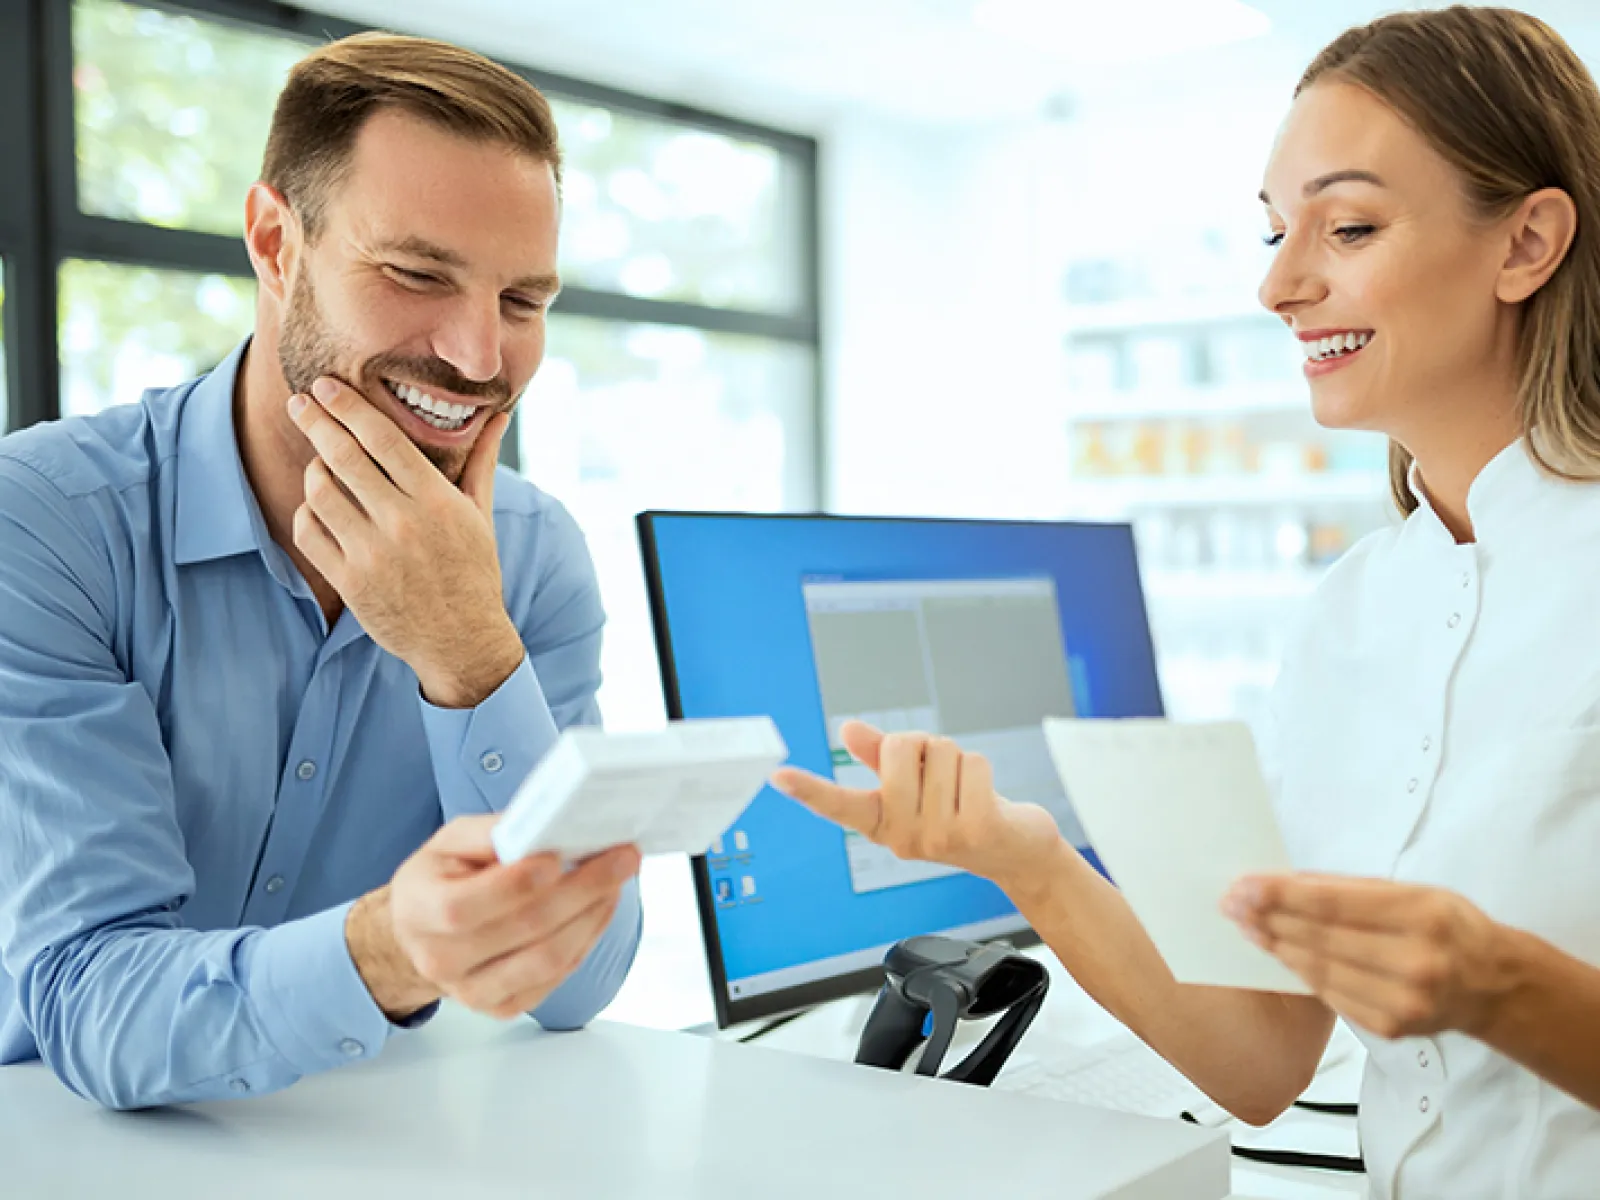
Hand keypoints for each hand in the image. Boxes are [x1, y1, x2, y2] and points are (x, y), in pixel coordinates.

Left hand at [288, 376, 524, 707]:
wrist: (462, 641)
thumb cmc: (473, 572)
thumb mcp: (481, 516)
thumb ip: (480, 461)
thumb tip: (500, 415)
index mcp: (437, 502)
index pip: (384, 440)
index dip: (350, 407)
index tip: (327, 386)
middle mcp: (403, 524)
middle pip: (344, 456)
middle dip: (316, 421)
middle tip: (301, 402)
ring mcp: (372, 555)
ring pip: (320, 491)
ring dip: (314, 469)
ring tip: (320, 462)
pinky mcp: (349, 582)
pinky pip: (308, 532)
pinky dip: (306, 512)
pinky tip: (318, 507)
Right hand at [347, 815, 640, 1020]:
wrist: (421, 936)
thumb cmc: (439, 878)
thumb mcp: (448, 842)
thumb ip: (490, 833)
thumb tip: (543, 825)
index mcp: (420, 912)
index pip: (467, 906)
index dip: (518, 882)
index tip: (561, 855)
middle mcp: (443, 960)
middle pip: (524, 929)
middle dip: (582, 889)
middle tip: (621, 858)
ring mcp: (473, 991)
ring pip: (549, 959)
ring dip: (594, 915)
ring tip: (618, 879)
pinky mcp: (505, 1006)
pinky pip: (558, 976)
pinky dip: (588, 938)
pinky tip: (600, 907)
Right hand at [770, 720, 1063, 894]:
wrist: (1015, 851)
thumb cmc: (962, 811)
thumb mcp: (917, 786)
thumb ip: (880, 757)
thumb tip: (847, 731)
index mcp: (883, 823)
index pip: (838, 804)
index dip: (809, 789)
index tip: (779, 776)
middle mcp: (904, 836)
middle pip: (901, 746)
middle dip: (926, 746)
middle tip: (942, 776)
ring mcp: (938, 837)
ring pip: (941, 749)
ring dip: (958, 758)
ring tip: (965, 790)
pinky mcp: (974, 830)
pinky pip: (971, 763)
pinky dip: (981, 768)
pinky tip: (986, 798)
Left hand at [1223, 874, 1518, 1039]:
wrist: (1491, 985)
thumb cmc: (1448, 926)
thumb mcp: (1412, 890)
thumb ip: (1352, 888)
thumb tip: (1288, 882)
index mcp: (1422, 916)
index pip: (1335, 904)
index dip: (1283, 895)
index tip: (1245, 885)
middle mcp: (1415, 962)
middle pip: (1321, 938)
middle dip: (1269, 918)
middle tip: (1231, 903)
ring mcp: (1403, 1001)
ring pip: (1320, 970)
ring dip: (1275, 946)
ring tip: (1245, 926)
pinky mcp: (1390, 1027)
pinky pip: (1330, 995)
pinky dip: (1300, 972)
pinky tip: (1278, 953)